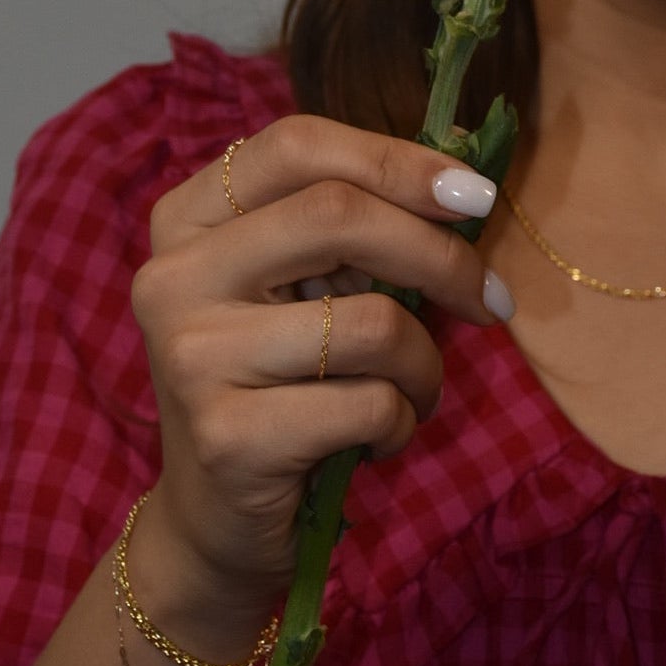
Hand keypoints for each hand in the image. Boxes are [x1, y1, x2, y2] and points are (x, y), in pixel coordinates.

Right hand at [130, 117, 511, 627]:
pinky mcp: (226, 435)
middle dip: (441, 256)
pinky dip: (400, 422)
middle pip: (338, 216)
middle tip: (491, 300)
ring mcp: (193, 355)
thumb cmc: (281, 383)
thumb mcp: (302, 288)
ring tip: (414, 390)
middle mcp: (175, 275)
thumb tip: (465, 186)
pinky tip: (378, 438)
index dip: (398, 160)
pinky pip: (368, 402)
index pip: (298, 145)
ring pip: (371, 321)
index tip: (475, 196)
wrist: (213, 521)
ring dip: (425, 363)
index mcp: (189, 218)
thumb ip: (356, 228)